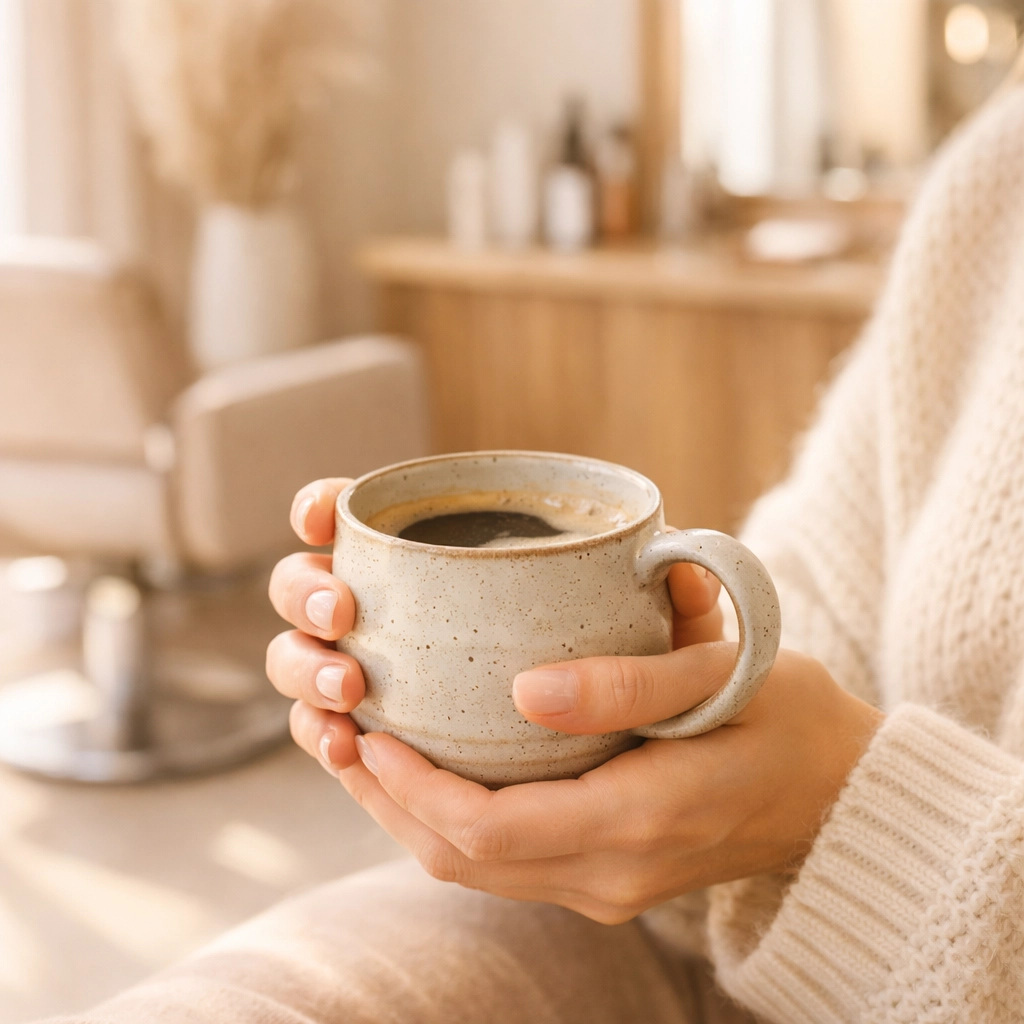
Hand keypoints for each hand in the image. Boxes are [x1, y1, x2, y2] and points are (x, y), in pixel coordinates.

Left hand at [268, 480, 882, 923]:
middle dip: (387, 799)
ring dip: (406, 813)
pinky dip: (449, 822)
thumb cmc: (789, 718)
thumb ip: (629, 683)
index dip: (413, 786)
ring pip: (474, 868)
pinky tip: (424, 771)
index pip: (492, 828)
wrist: (839, 793)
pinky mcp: (605, 876)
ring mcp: (608, 885)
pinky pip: (504, 862)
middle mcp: (612, 873)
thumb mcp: (725, 678)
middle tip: (333, 730)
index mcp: (640, 822)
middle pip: (463, 859)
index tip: (366, 727)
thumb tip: (523, 690)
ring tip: (356, 748)